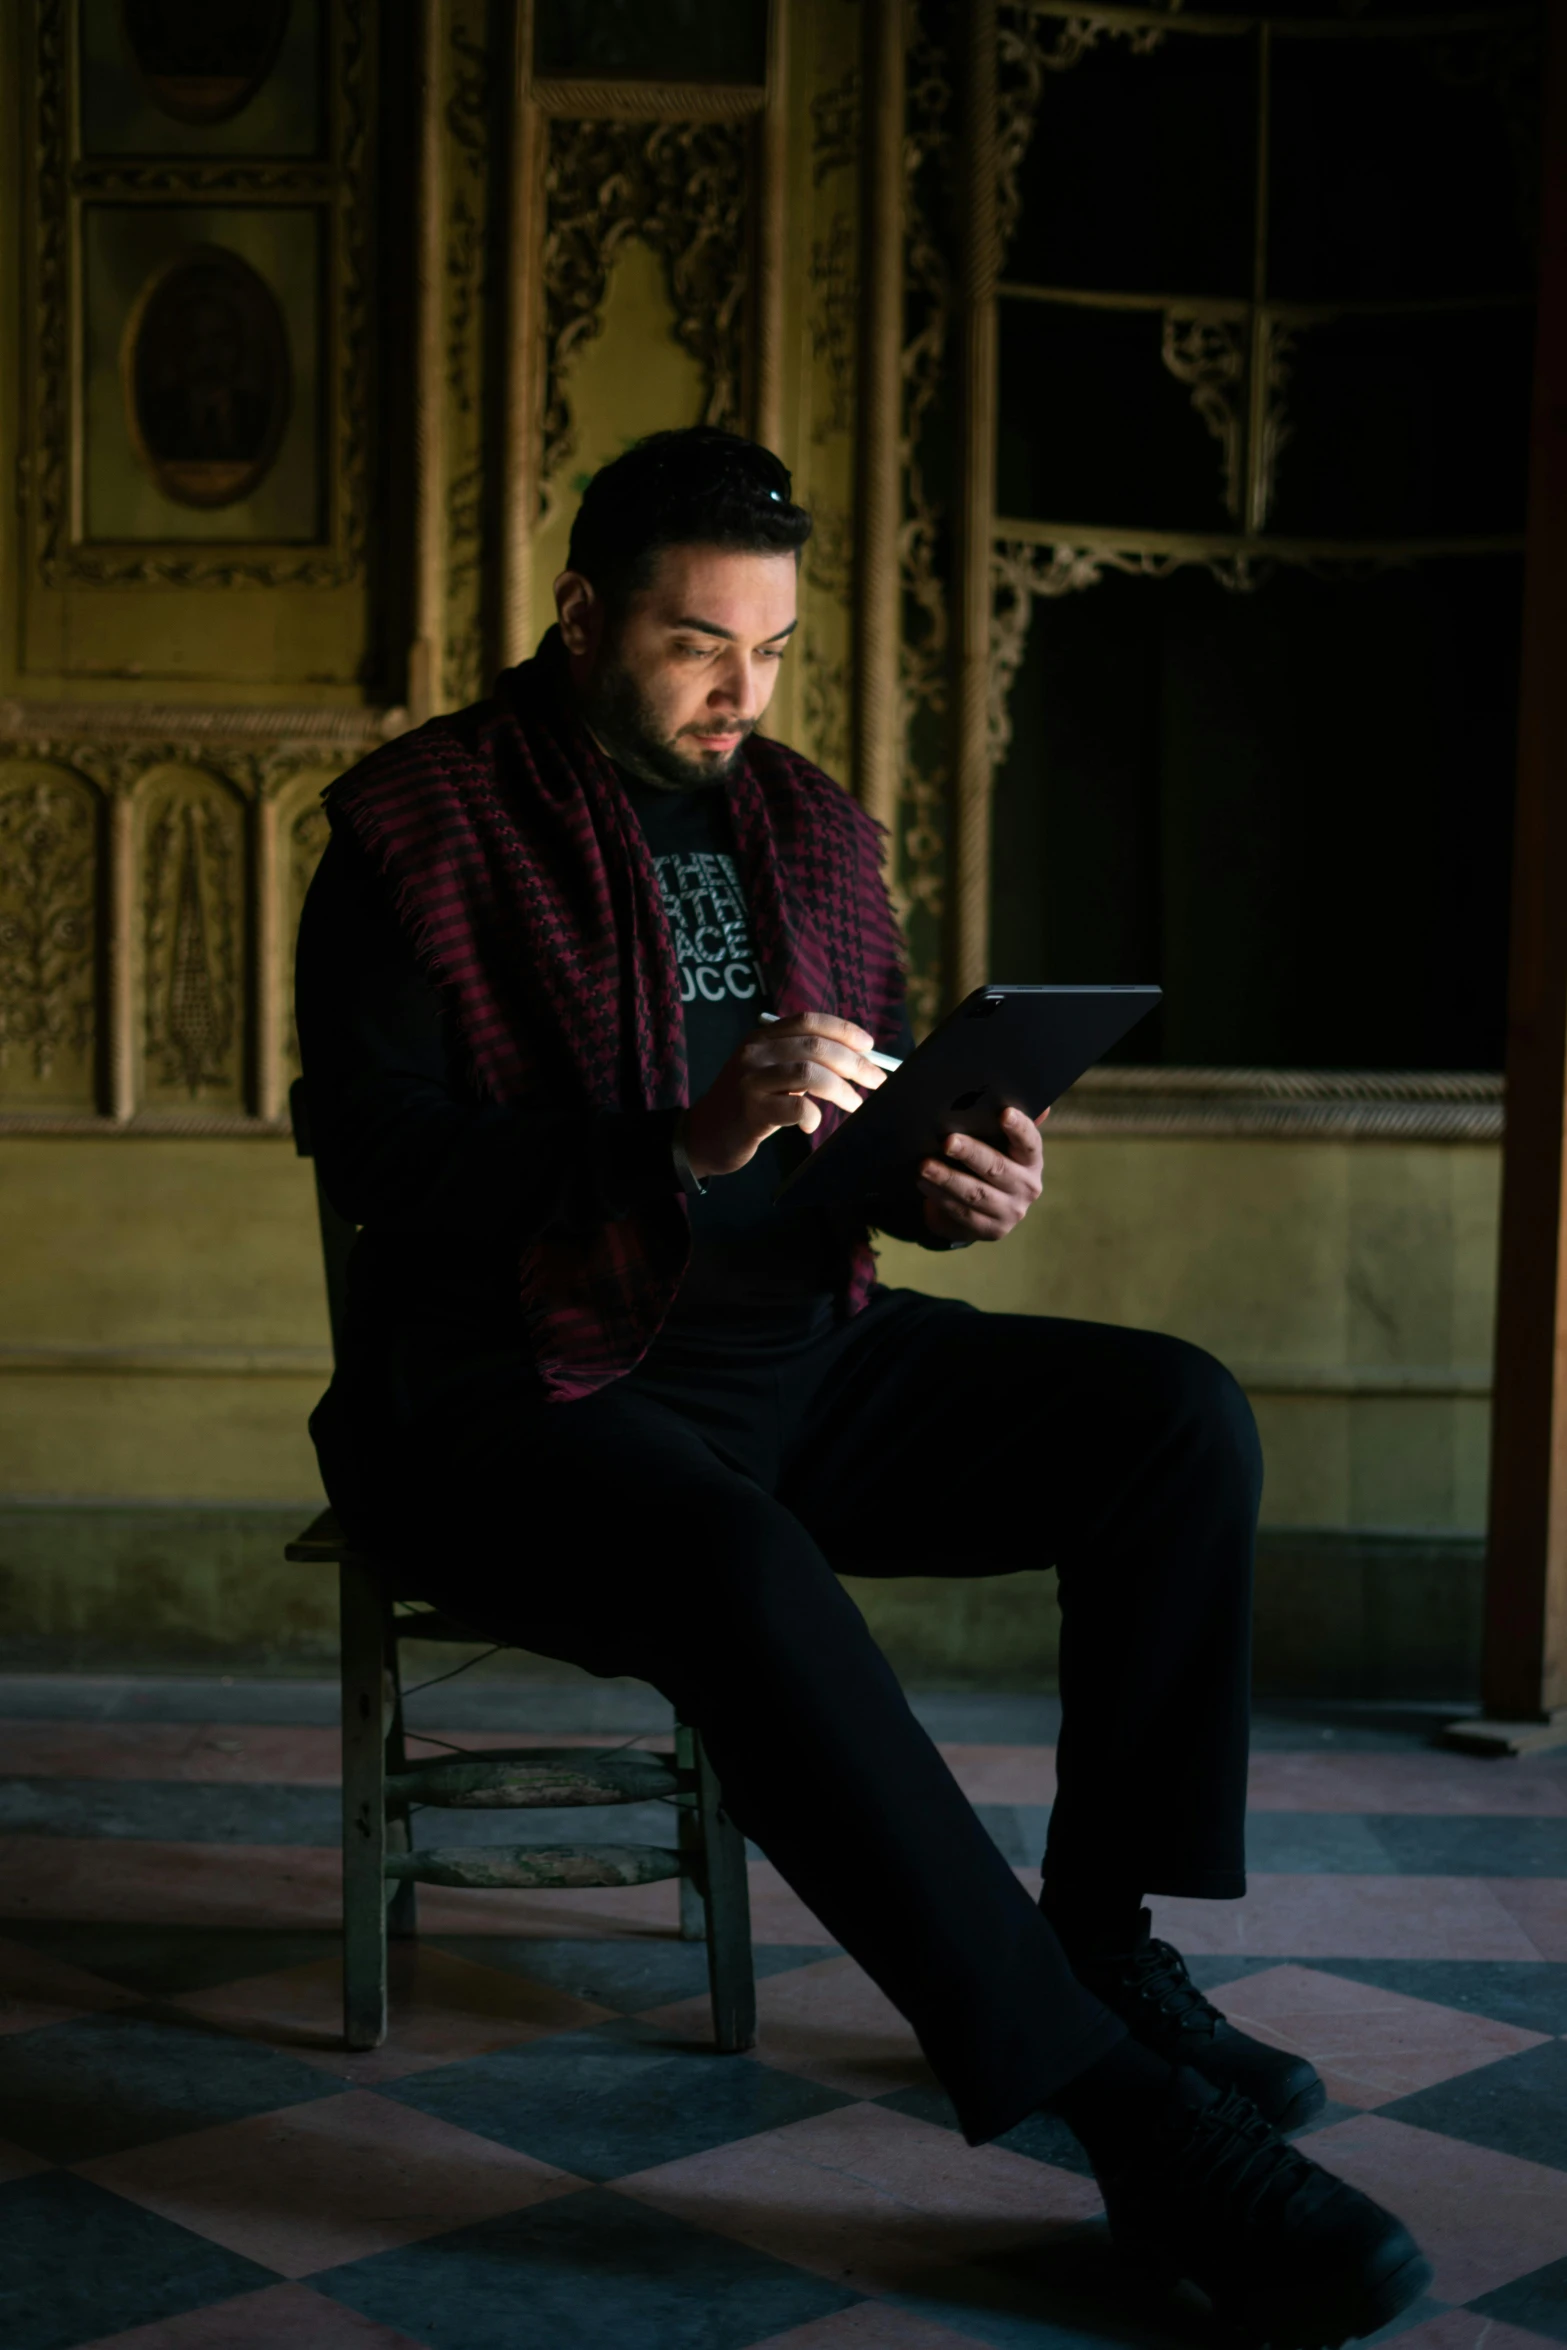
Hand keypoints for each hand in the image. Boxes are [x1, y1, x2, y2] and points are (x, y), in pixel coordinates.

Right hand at [684, 1011, 886, 1179]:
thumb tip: (856, 1060)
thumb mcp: (768, 1073)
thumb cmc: (747, 1107)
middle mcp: (754, 1052)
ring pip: (810, 1073)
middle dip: (855, 1063)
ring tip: (855, 1104)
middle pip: (816, 1047)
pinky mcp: (750, 1111)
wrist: (703, 1136)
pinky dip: (813, 1115)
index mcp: (761, 1038)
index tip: (870, 1046)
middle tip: (876, 1081)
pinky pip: (795, 1107)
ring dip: (842, 1090)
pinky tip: (813, 1123)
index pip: (808, 1021)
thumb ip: (800, 1061)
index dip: (843, 1030)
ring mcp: (750, 1080)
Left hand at [918, 1106, 1046, 1242]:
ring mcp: (1010, 1212)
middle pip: (997, 1167)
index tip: (1003, 1112)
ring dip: (947, 1178)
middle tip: (947, 1141)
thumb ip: (1003, 1121)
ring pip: (975, 1193)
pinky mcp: (990, 1230)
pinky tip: (924, 1183)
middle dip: (971, 1153)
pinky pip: (962, 1212)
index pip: (1030, 1142)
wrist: (982, 1208)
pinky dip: (941, 1197)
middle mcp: (1027, 1187)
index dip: (1018, 1127)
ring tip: (924, 1165)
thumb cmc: (988, 1161)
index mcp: (1031, 1160)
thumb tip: (1024, 1100)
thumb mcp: (996, 1143)